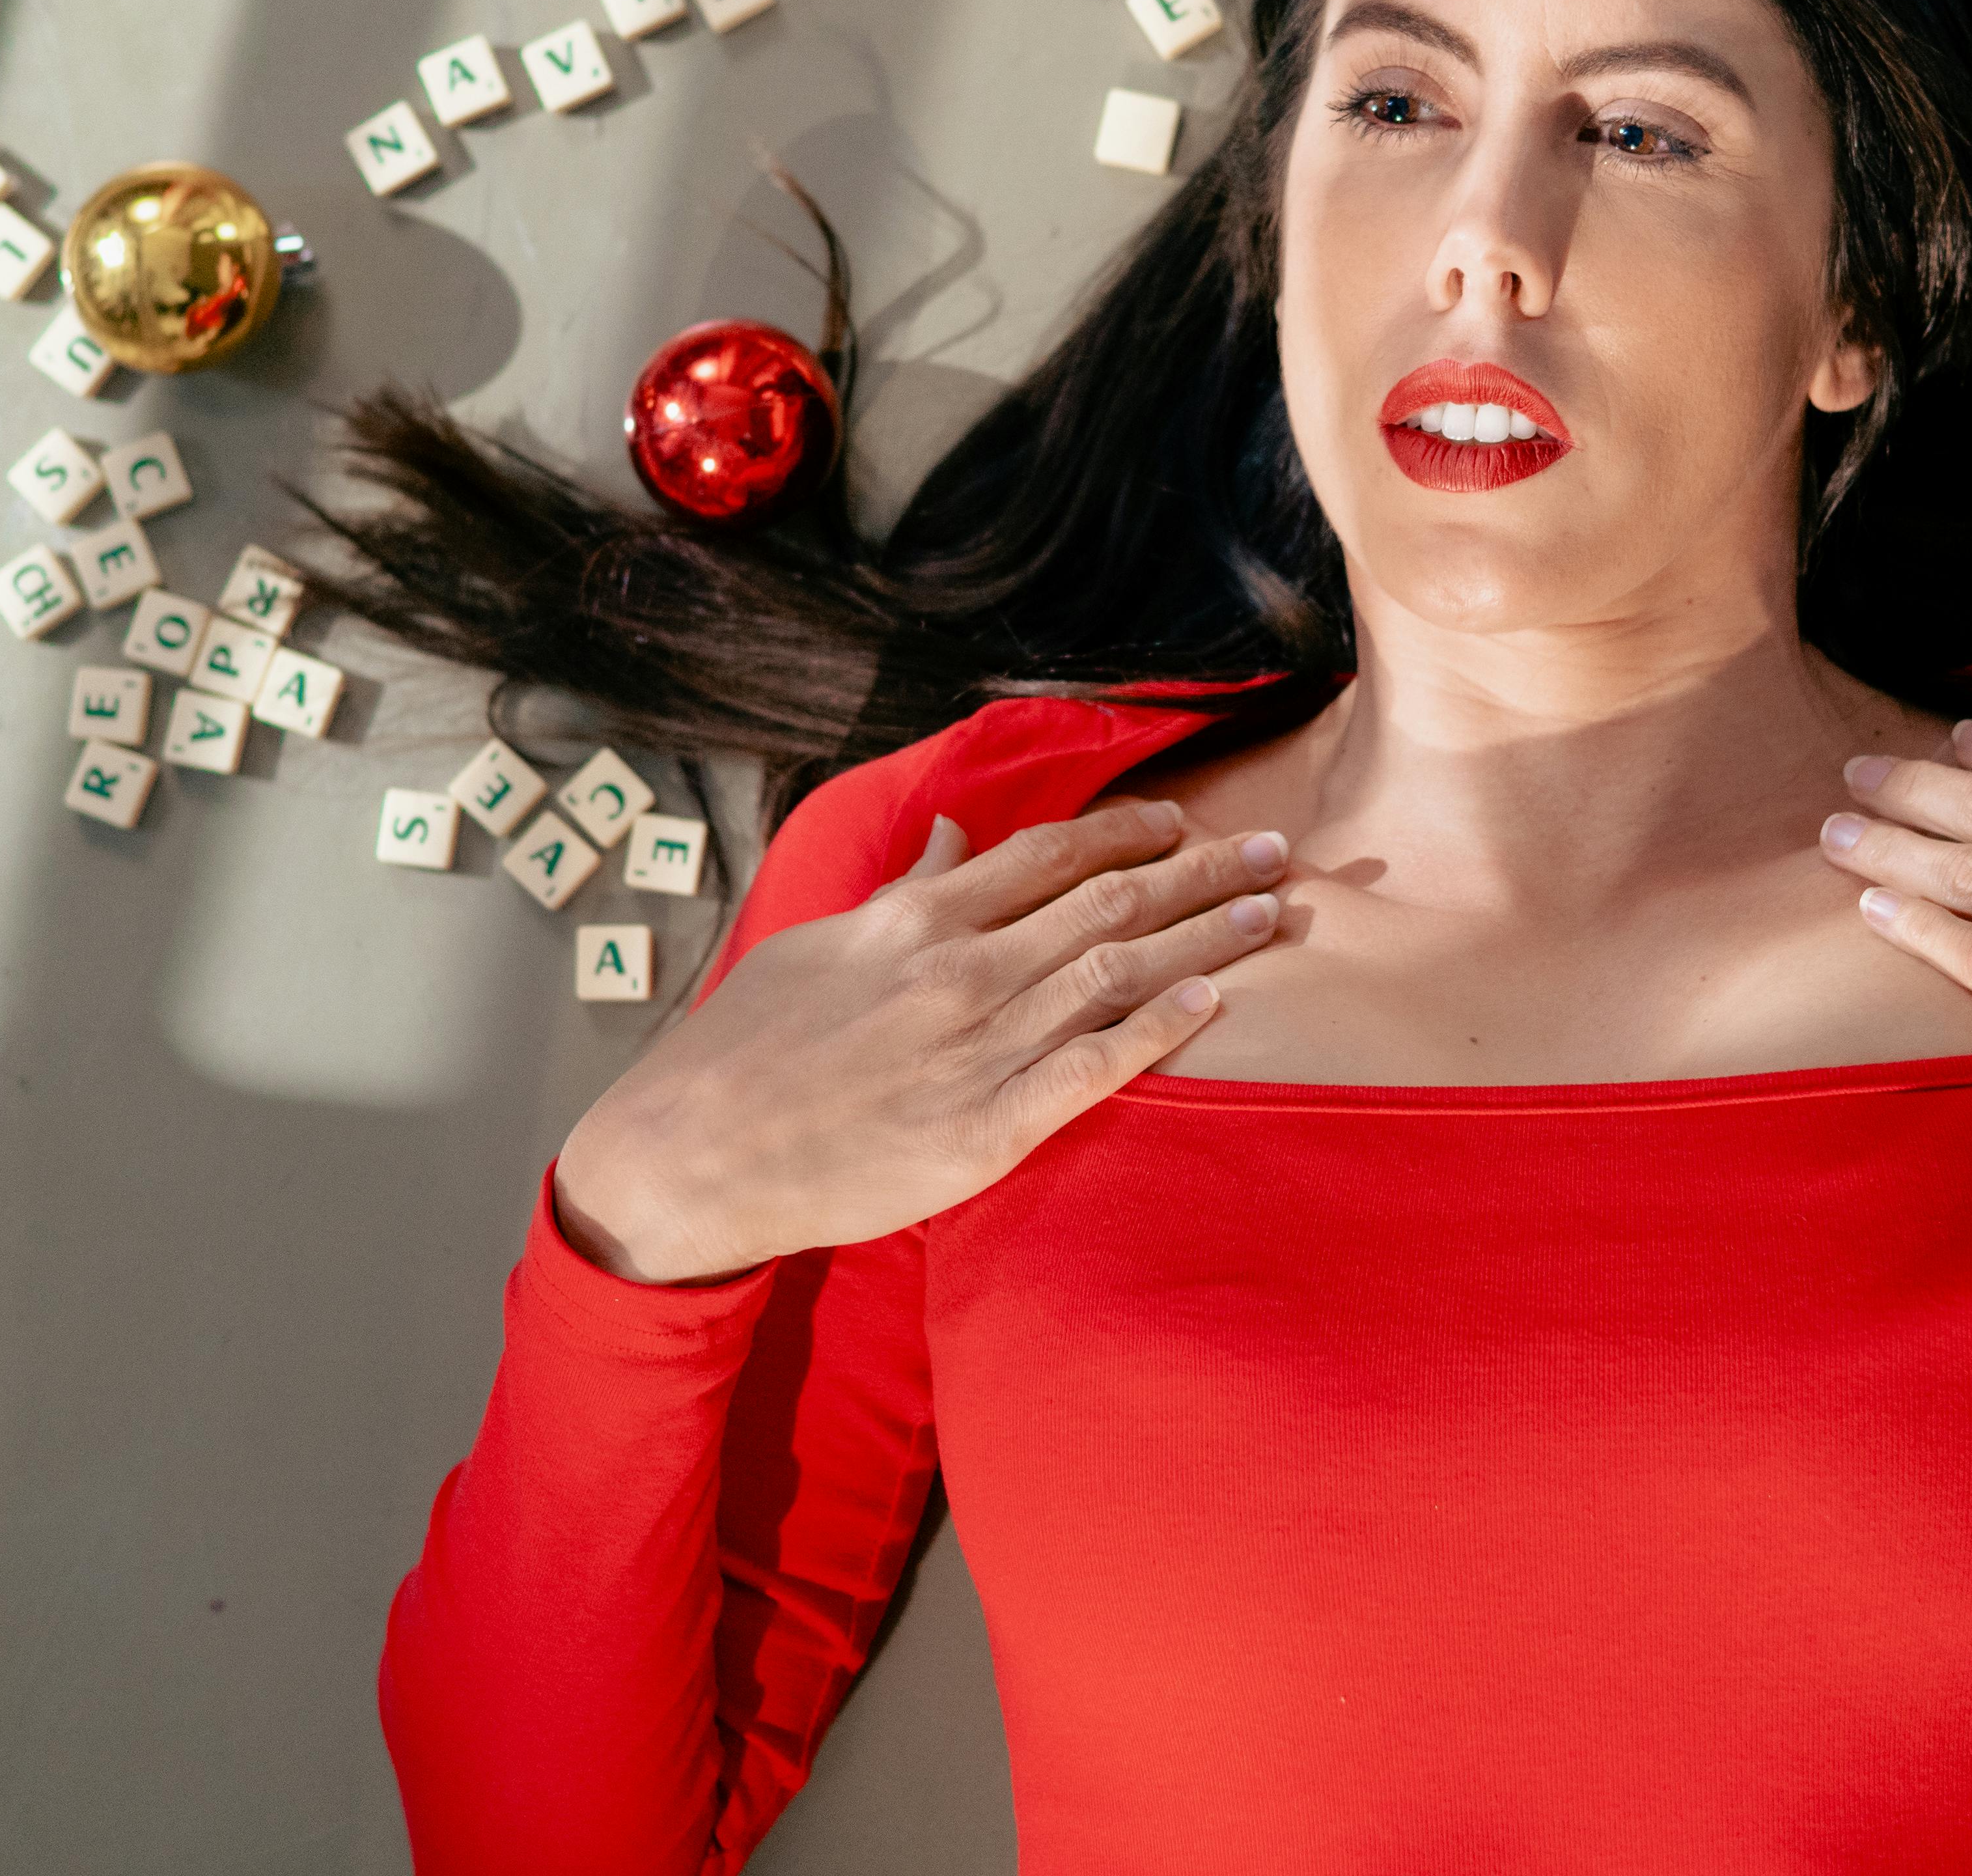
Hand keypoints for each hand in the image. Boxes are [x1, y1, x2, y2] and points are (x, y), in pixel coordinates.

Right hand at [553, 801, 1290, 1283]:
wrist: (693, 1152)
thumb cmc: (748, 1047)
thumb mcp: (820, 944)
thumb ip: (904, 893)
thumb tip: (958, 842)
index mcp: (917, 919)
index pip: (1050, 854)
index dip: (1130, 831)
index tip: (1185, 819)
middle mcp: (960, 970)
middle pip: (1108, 903)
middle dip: (1203, 871)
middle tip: (1278, 849)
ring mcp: (976, 1048)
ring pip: (1117, 973)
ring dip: (1207, 937)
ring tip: (1273, 913)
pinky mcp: (984, 1129)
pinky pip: (1091, 1069)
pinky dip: (1158, 1029)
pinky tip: (1213, 1002)